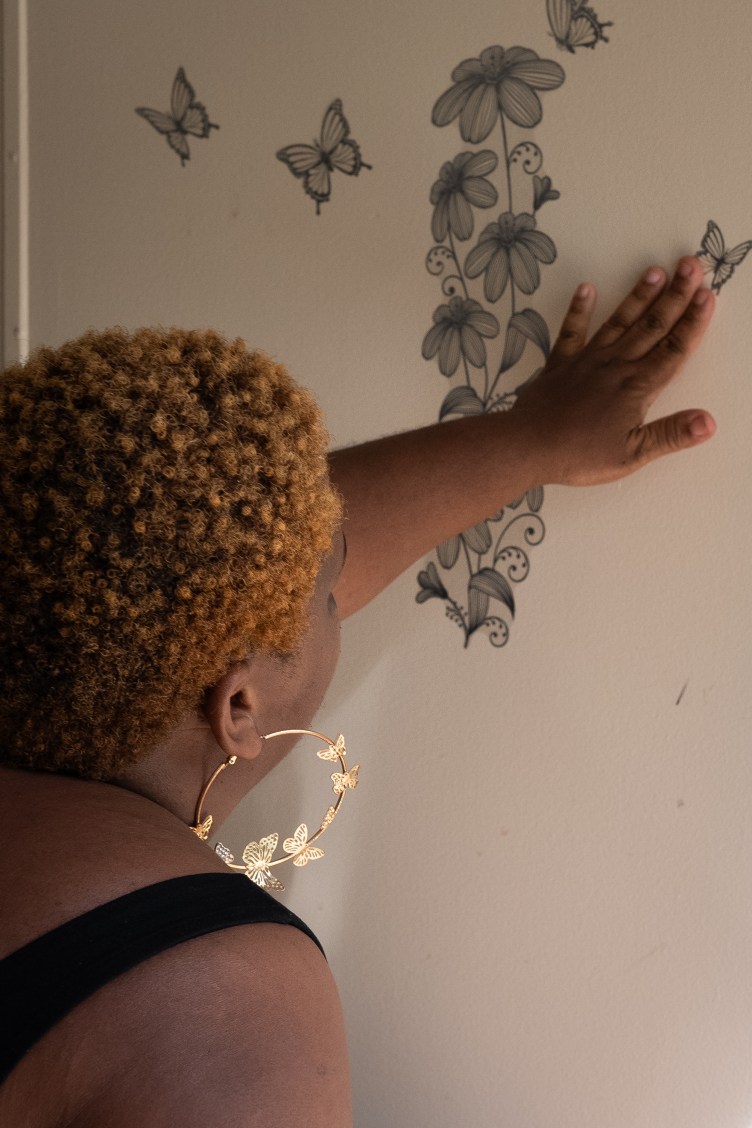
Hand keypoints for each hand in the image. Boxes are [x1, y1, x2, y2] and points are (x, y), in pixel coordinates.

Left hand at [511, 257, 715, 486]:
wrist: (527, 447)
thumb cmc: (579, 455)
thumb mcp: (632, 454)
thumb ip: (671, 434)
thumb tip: (708, 422)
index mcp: (636, 387)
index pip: (673, 350)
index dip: (693, 323)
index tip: (707, 295)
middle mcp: (615, 366)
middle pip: (652, 326)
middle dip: (675, 295)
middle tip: (691, 265)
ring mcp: (586, 361)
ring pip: (619, 322)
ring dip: (639, 296)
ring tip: (655, 270)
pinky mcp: (560, 365)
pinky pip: (571, 331)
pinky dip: (579, 310)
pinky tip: (586, 289)